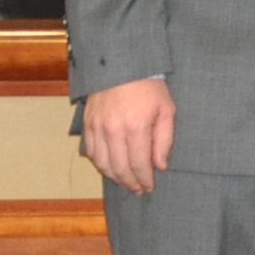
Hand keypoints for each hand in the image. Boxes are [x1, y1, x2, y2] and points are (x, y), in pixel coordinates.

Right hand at [82, 77, 175, 195]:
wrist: (122, 65)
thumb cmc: (149, 87)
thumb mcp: (166, 109)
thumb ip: (164, 140)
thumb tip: (159, 165)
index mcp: (136, 127)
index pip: (139, 164)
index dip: (144, 179)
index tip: (150, 187)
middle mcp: (113, 131)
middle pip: (119, 168)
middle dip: (130, 183)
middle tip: (138, 189)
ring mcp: (97, 128)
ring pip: (102, 163)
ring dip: (114, 177)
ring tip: (126, 182)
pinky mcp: (87, 124)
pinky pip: (91, 152)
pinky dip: (100, 164)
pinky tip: (110, 167)